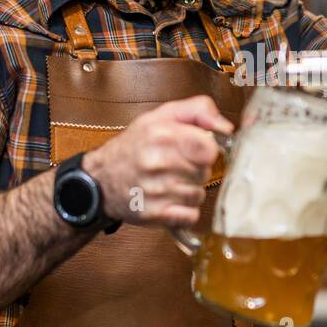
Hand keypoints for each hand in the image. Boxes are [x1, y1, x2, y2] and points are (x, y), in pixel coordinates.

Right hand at [80, 95, 234, 227]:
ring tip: (169, 181)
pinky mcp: (155, 214)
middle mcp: (158, 163)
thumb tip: (226, 127)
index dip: (207, 149)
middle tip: (176, 164)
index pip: (209, 148)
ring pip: (199, 194)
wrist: (100, 179)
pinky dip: (184, 210)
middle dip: (195, 169)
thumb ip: (198, 111)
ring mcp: (156, 191)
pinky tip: (169, 200)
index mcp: (162, 135)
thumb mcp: (162, 116)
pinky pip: (190, 215)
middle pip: (205, 172)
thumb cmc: (134, 146)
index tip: (196, 149)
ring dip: (189, 190)